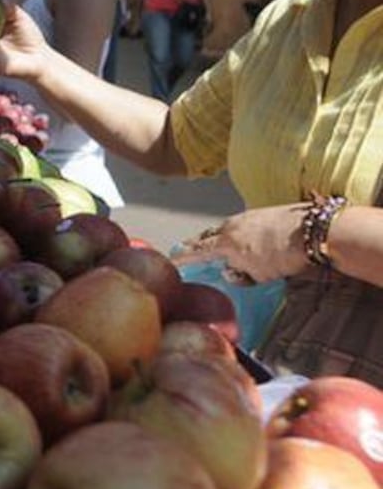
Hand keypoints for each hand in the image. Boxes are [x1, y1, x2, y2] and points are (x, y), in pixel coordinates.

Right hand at [172, 203, 309, 283]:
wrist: (316, 231)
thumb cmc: (286, 255)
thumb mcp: (258, 275)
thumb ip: (239, 275)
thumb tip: (231, 271)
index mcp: (225, 242)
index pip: (196, 249)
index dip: (182, 256)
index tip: (171, 259)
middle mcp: (232, 225)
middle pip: (208, 234)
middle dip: (197, 242)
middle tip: (188, 248)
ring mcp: (248, 216)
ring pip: (225, 228)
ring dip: (219, 238)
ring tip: (219, 248)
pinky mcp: (264, 213)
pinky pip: (242, 225)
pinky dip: (238, 234)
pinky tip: (247, 241)